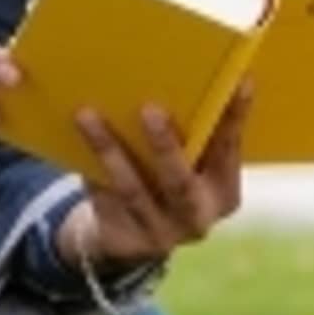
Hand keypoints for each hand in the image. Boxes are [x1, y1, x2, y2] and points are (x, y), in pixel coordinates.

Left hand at [57, 86, 251, 272]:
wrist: (132, 236)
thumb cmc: (166, 181)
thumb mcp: (191, 167)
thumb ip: (194, 138)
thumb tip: (179, 75)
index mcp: (224, 193)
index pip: (229, 150)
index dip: (235, 117)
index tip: (240, 80)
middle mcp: (197, 217)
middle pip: (180, 182)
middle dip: (165, 146)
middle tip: (150, 108)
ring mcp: (160, 233)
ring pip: (132, 189)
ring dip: (109, 150)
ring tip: (87, 115)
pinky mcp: (125, 239)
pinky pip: (103, 200)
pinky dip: (90, 169)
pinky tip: (74, 142)